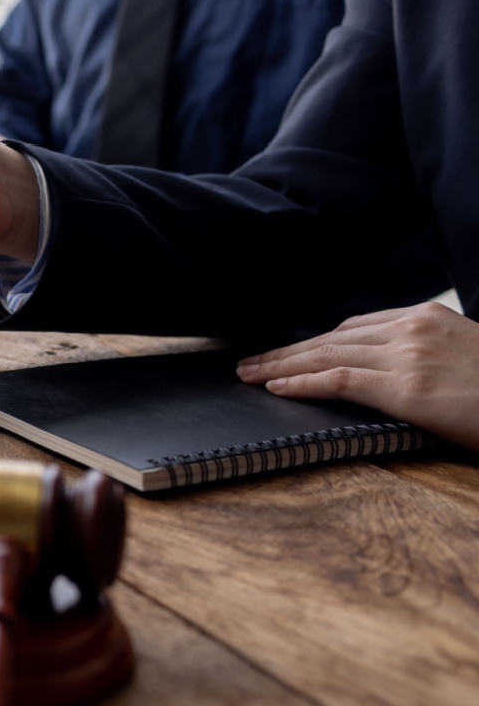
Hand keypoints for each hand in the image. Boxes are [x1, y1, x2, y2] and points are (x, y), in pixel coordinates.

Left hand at [237, 302, 478, 448]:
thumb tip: (383, 369)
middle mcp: (412, 328)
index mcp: (426, 317)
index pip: (354, 327)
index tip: (285, 352)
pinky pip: (338, 380)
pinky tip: (276, 388)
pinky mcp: (406, 387)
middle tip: (247, 363)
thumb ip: (422, 354)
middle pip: (331, 338)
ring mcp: (408, 356)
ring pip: (325, 356)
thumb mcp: (461, 356)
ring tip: (248, 376)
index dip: (312, 342)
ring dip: (279, 367)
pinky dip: (300, 383)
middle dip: (285, 352)